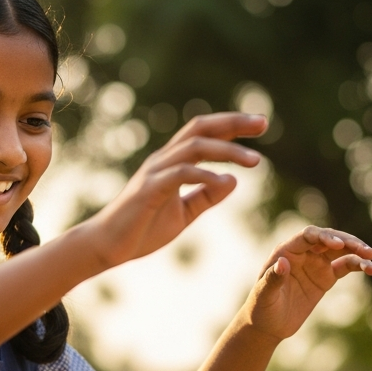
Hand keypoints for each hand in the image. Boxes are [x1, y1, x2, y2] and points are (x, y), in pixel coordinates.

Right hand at [84, 112, 266, 267]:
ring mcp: (154, 173)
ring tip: (255, 162)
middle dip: (232, 123)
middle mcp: (163, 160)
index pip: (204, 134)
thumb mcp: (183, 214)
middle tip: (263, 124)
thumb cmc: (141, 230)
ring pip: (193, 147)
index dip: (232, 126)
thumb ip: (206, 197)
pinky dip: (204, 175)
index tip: (262, 125)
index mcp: (171, 163)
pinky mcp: (148, 191)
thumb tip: (233, 179)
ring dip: (227, 151)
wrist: (107, 247)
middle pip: (200, 129)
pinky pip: (180, 175)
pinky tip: (224, 181)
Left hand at [241, 225, 371, 339]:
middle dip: (347, 242)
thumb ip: (273, 279)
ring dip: (357, 251)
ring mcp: (316, 264)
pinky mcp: (326, 277)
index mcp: (286, 251)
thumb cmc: (261, 308)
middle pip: (328, 239)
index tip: (338, 245)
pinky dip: (359, 265)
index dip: (324, 237)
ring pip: (341, 251)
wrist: (268, 325)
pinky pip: (345, 266)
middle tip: (364, 250)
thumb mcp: (264, 295)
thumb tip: (282, 263)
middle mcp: (303, 253)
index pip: (308, 236)